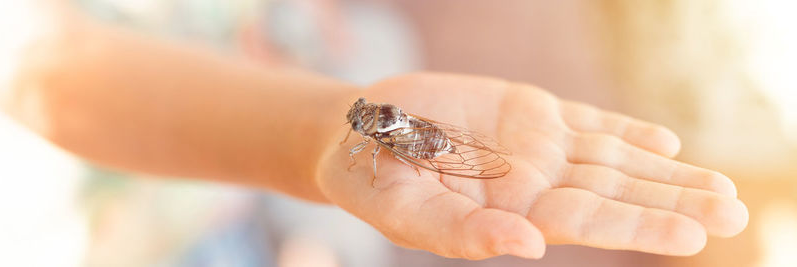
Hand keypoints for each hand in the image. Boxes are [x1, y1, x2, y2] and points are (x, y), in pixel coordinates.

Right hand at [316, 73, 747, 258]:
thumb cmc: (371, 181)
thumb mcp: (408, 212)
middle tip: (733, 212)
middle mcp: (535, 182)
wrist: (358, 134)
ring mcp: (536, 146)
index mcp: (512, 212)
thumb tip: (529, 245)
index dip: (641, 226)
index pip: (590, 222)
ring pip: (613, 158)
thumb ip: (465, 233)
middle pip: (617, 192)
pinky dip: (627, 129)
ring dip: (666, 171)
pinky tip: (665, 140)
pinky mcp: (528, 111)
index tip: (695, 233)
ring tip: (720, 187)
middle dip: (673, 202)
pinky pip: (588, 121)